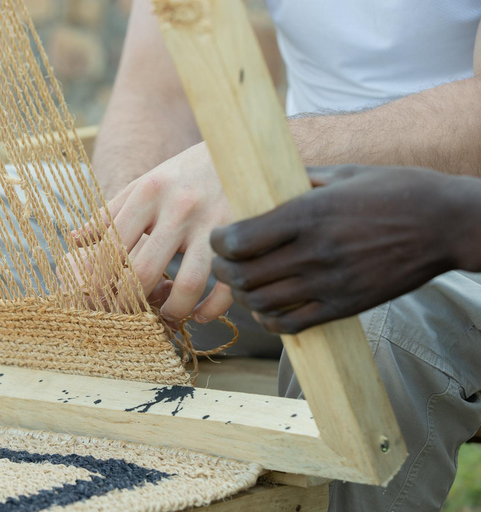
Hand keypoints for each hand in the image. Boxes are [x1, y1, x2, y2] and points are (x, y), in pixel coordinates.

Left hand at [79, 142, 234, 323]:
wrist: (240, 147)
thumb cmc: (184, 173)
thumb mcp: (145, 184)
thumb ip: (110, 213)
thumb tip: (74, 240)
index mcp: (149, 192)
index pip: (113, 247)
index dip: (101, 281)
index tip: (99, 299)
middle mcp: (179, 207)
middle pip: (144, 271)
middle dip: (131, 303)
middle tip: (128, 316)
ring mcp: (212, 222)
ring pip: (188, 283)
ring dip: (173, 310)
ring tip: (167, 315)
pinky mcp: (242, 235)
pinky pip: (227, 285)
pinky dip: (212, 309)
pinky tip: (200, 314)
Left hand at [210, 165, 473, 333]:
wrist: (447, 224)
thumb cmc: (397, 190)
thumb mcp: (345, 173)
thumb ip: (301, 180)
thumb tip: (265, 181)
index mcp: (310, 214)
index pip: (240, 239)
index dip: (218, 241)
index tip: (218, 237)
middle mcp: (315, 251)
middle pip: (243, 275)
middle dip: (222, 270)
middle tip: (222, 262)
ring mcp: (330, 283)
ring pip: (262, 302)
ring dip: (242, 296)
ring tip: (241, 283)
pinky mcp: (345, 306)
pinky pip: (293, 324)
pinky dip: (269, 320)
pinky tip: (267, 308)